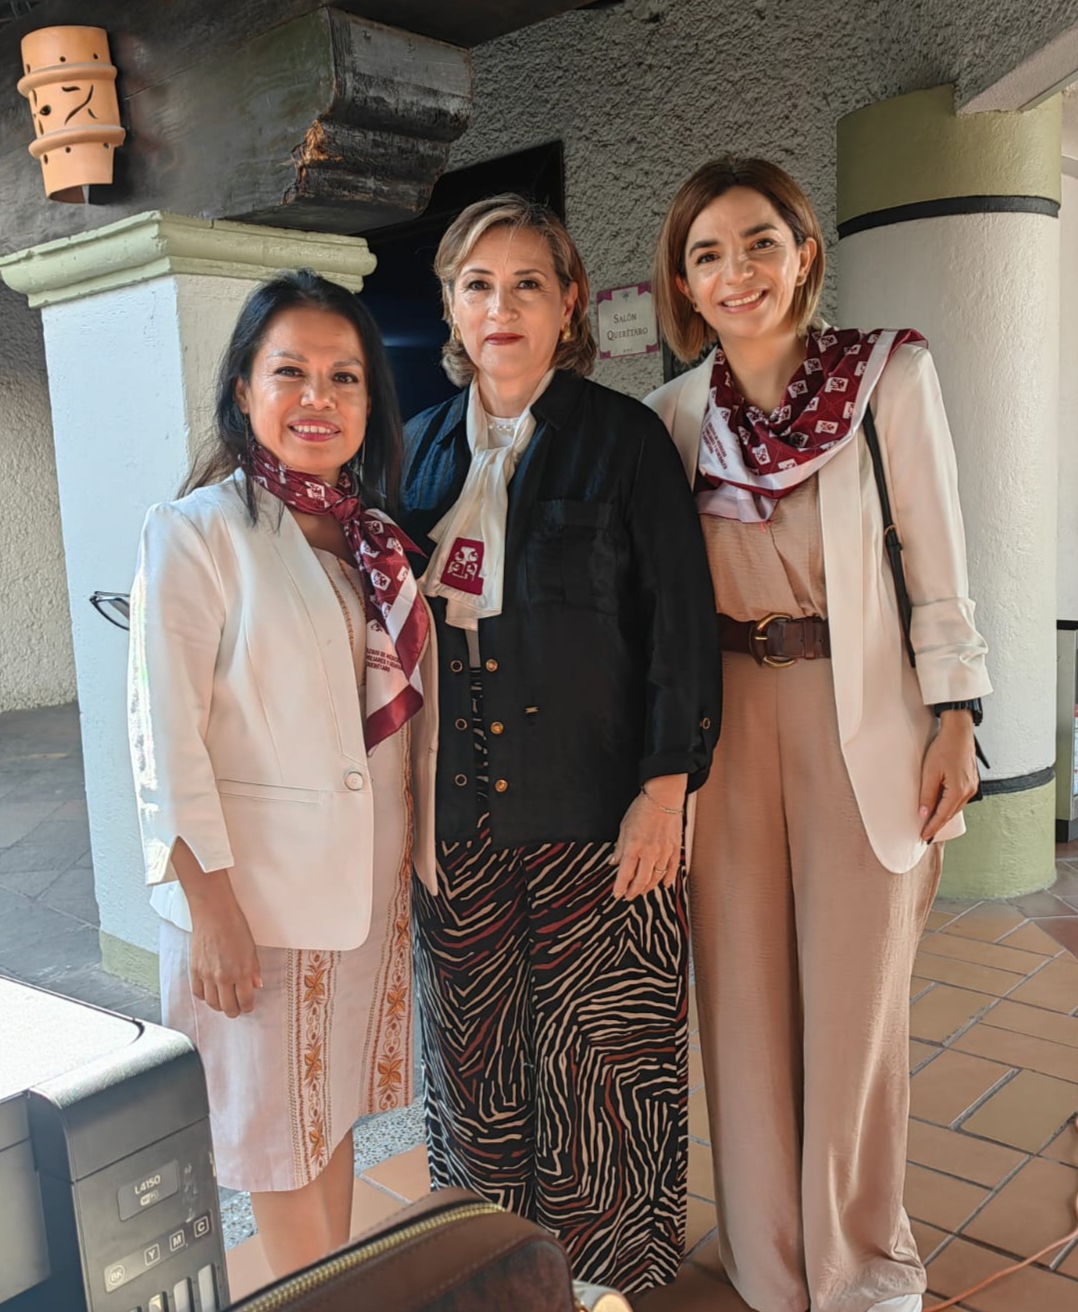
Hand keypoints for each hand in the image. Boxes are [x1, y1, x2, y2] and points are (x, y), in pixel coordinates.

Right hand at [187, 883, 261, 1017]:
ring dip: (220, 1006)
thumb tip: (255, 985)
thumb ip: (253, 970)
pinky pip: (198, 993)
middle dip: (235, 1010)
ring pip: (212, 1003)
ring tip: (224, 1001)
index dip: (248, 1007)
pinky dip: (205, 997)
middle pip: (228, 1007)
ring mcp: (207, 975)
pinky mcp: (194, 970)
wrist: (213, 913)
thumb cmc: (234, 925)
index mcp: (241, 971)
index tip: (248, 1006)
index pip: (245, 1001)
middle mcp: (223, 977)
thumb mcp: (251, 948)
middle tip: (237, 1008)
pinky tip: (210, 992)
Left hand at [609, 774, 685, 899]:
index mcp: (634, 847)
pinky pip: (672, 869)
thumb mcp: (624, 827)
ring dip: (648, 887)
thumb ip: (620, 848)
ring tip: (642, 891)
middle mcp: (650, 853)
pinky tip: (665, 885)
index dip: (620, 887)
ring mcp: (664, 852)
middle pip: (641, 880)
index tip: (617, 894)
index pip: (625, 874)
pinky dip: (668, 879)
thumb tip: (614, 862)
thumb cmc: (643, 809)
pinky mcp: (675, 849)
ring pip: (657, 877)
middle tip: (628, 896)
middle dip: (633, 891)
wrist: (664, 798)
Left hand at [919, 711, 978, 841]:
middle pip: (950, 814)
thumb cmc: (944, 748)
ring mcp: (972, 786)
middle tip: (926, 834)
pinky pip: (960, 799)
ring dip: (944, 815)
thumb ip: (927, 795)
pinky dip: (950, 806)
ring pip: (955, 807)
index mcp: (958, 791)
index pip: (942, 816)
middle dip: (938, 824)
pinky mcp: (971, 781)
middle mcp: (968, 791)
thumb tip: (923, 814)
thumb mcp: (930, 772)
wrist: (958, 731)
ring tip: (931, 823)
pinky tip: (942, 806)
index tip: (923, 837)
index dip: (932, 828)